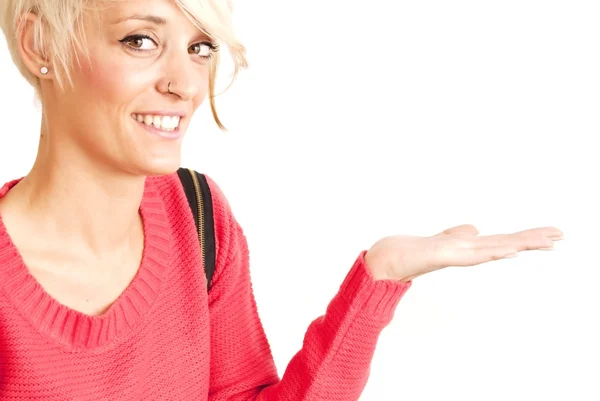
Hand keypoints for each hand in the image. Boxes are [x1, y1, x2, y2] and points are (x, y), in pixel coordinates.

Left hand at [365, 224, 563, 281]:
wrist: (387, 260)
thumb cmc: (412, 251)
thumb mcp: (441, 238)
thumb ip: (459, 235)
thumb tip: (475, 229)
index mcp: (468, 248)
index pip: (503, 240)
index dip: (527, 237)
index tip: (551, 234)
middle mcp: (466, 253)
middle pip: (505, 244)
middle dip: (533, 239)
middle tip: (562, 235)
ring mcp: (456, 255)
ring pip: (494, 249)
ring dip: (520, 244)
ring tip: (546, 240)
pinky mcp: (442, 256)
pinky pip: (470, 254)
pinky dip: (491, 252)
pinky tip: (508, 251)